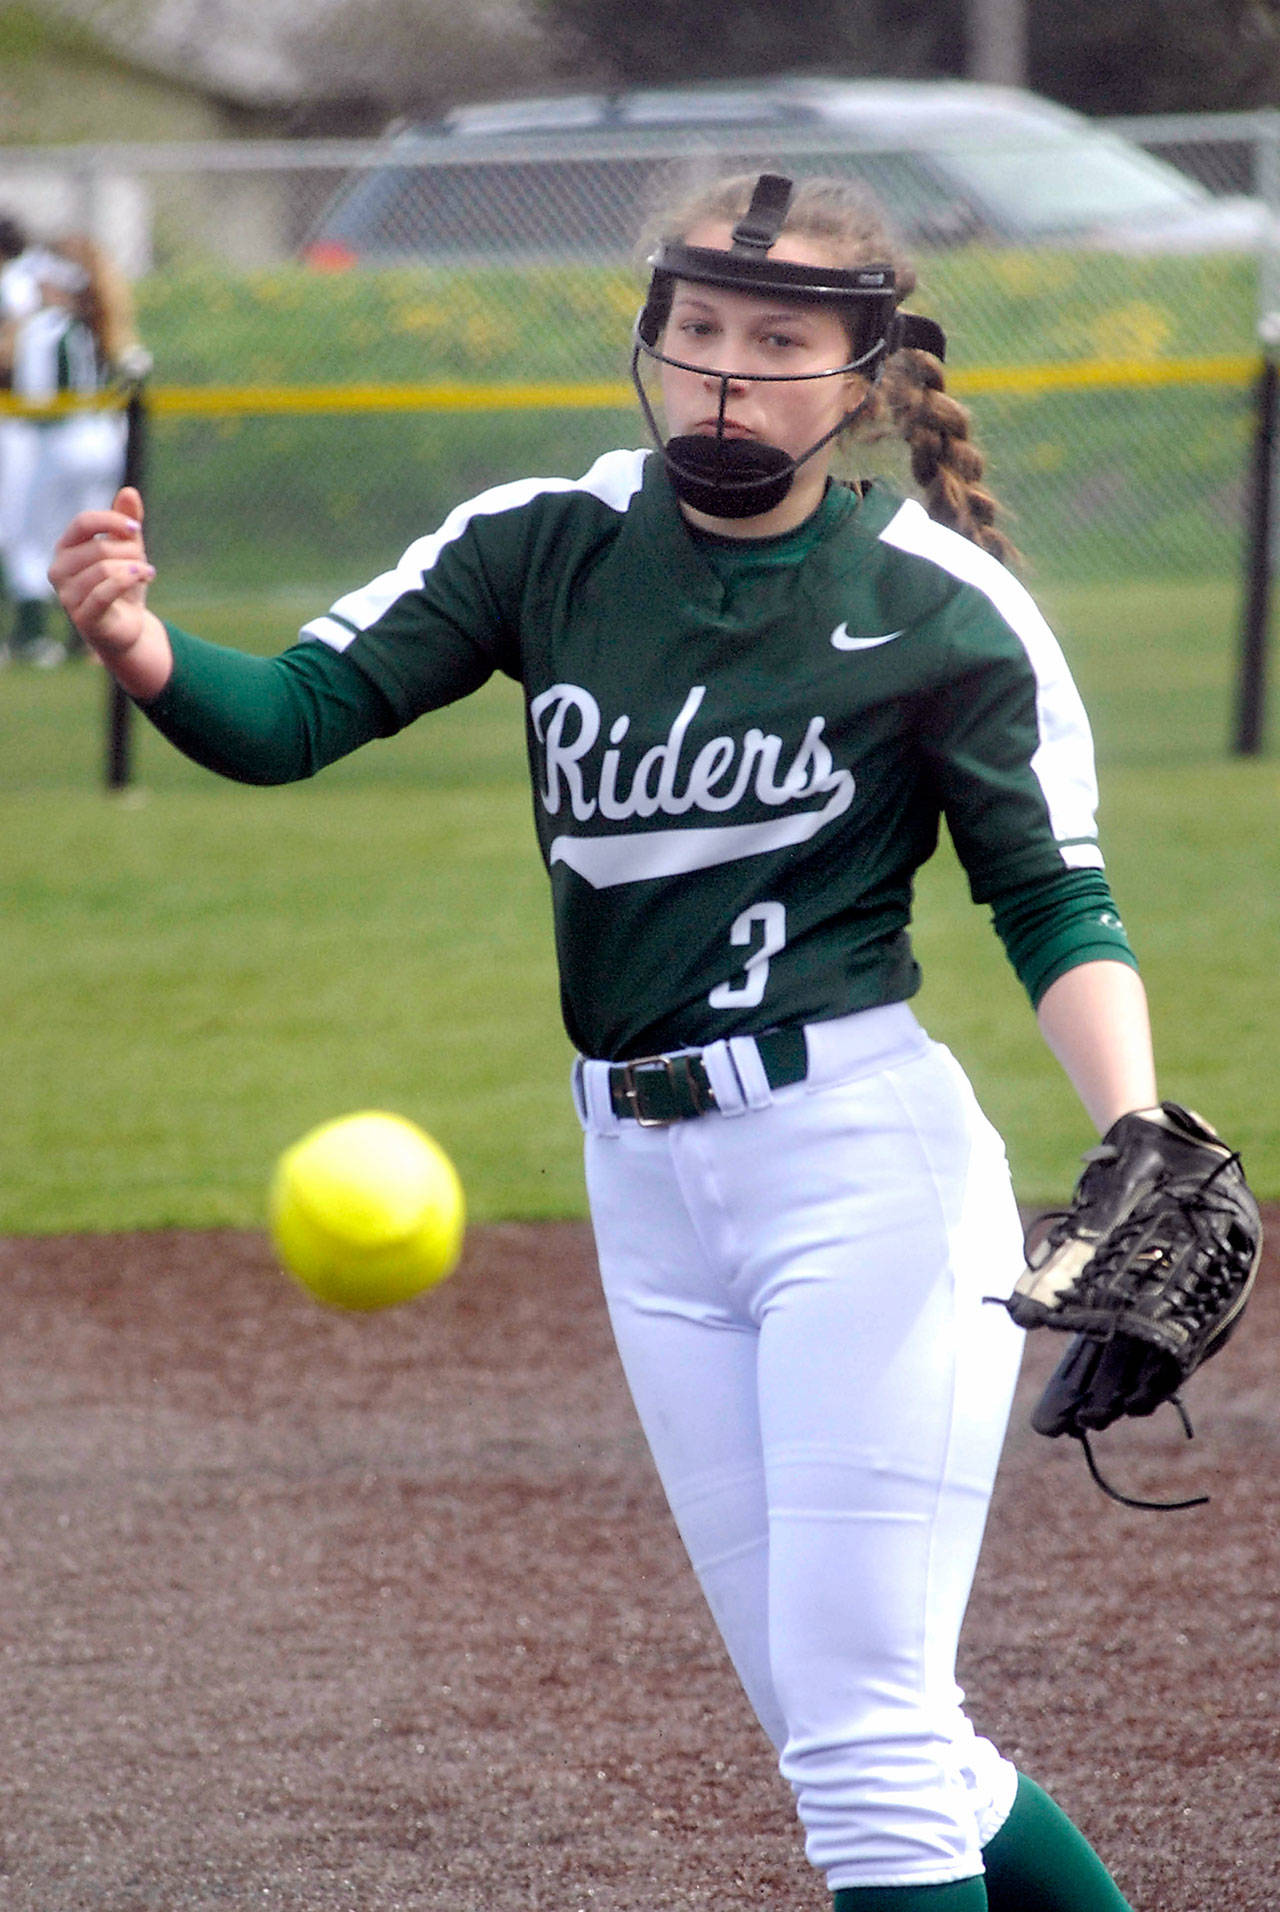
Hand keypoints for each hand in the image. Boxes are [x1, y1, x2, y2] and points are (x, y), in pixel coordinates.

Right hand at [47, 486, 171, 698]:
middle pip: (99, 548)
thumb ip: (126, 523)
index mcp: (66, 548)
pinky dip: (128, 582)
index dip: (111, 521)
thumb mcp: (128, 551)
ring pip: (104, 569)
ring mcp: (67, 595)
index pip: (83, 523)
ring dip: (134, 569)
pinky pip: (104, 592)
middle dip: (129, 553)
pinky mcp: (83, 617)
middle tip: (143, 563)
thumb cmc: (122, 585)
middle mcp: (59, 570)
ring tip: (146, 574)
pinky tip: (146, 578)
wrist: (127, 627)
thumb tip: (130, 492)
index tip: (135, 529)